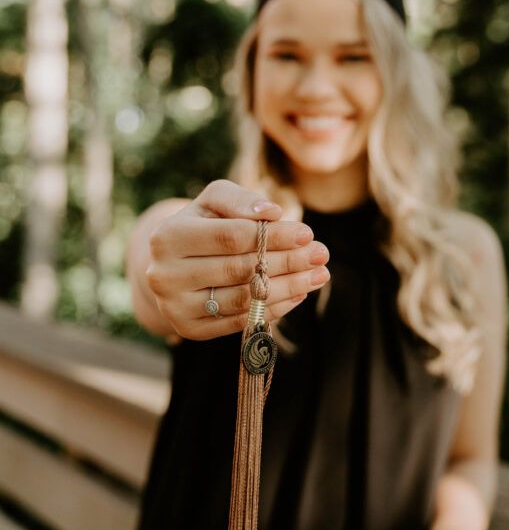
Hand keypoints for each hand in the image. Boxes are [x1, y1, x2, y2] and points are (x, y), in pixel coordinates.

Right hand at [144, 179, 329, 340]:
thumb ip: (241, 200)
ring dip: (288, 287)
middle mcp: (165, 275)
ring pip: (243, 299)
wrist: (174, 264)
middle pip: (240, 269)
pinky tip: (298, 293)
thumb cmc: (203, 225)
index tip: (307, 233)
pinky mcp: (189, 329)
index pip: (232, 237)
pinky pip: (240, 322)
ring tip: (318, 275)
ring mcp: (175, 306)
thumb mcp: (215, 201)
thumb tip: (273, 212)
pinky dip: (274, 309)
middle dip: (288, 261)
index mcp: (168, 237)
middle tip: (321, 255)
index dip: (274, 236)